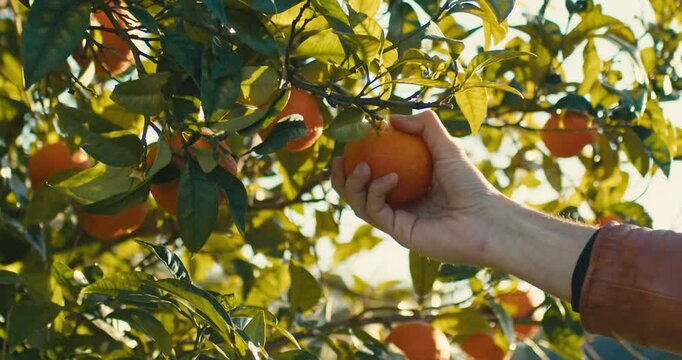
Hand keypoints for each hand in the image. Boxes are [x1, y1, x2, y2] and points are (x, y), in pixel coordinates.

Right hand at [331, 110, 502, 265]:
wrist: (486, 220)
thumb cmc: (471, 184)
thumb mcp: (446, 146)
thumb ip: (424, 126)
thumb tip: (391, 118)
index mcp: (407, 188)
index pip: (372, 176)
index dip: (355, 161)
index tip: (348, 144)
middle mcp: (398, 206)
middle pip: (358, 193)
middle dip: (341, 178)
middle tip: (339, 159)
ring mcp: (397, 221)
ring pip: (360, 204)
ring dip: (354, 184)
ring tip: (363, 165)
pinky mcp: (398, 233)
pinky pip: (376, 211)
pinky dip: (377, 192)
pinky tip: (390, 177)